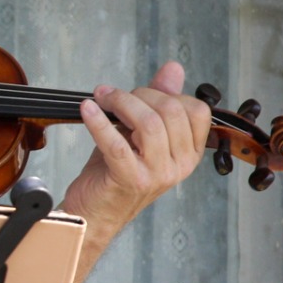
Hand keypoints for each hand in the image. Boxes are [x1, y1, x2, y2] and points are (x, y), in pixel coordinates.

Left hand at [58, 61, 212, 281]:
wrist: (93, 214)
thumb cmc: (114, 171)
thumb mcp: (138, 134)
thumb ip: (159, 102)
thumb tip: (174, 68)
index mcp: (189, 154)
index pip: (196, 110)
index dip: (165, 93)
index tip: (137, 94)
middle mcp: (180, 165)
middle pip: (170, 111)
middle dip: (137, 94)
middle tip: (110, 94)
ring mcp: (158, 175)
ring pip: (148, 124)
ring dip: (119, 103)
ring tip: (99, 99)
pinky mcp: (130, 180)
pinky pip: (117, 144)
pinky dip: (98, 122)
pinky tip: (86, 109)